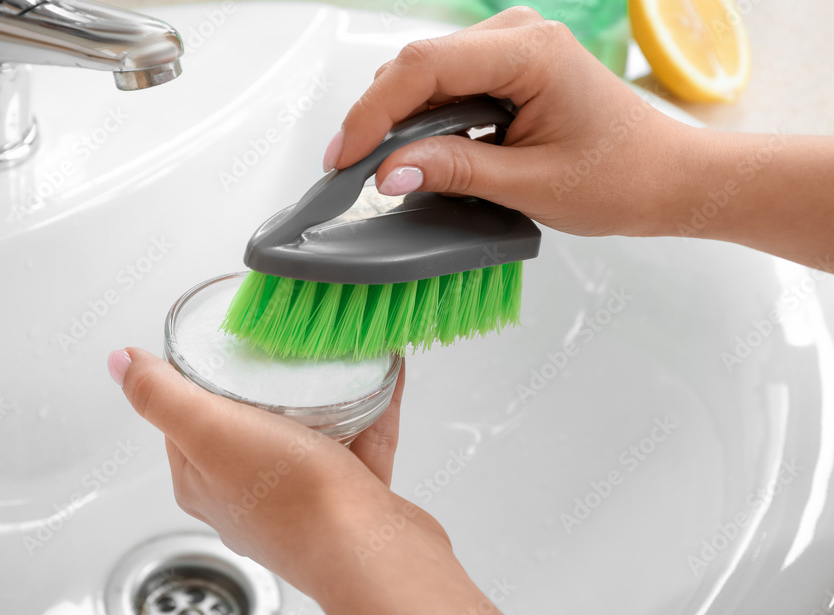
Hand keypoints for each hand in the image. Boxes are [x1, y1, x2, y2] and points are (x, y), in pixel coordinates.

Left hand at [109, 348, 554, 614]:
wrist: (368, 550)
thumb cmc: (292, 498)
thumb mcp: (210, 430)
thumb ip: (160, 395)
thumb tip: (118, 363)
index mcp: (202, 481)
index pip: (185, 420)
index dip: (198, 380)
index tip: (220, 348)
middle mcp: (245, 497)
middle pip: (247, 425)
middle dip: (265, 385)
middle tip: (281, 350)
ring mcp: (298, 501)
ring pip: (306, 433)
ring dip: (321, 396)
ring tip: (332, 360)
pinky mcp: (346, 501)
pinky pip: (355, 442)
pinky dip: (366, 410)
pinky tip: (379, 381)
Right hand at [324, 7, 692, 237]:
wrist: (666, 178)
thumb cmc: (620, 177)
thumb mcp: (531, 185)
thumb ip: (455, 172)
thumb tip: (389, 173)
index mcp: (532, 52)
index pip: (425, 67)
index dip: (374, 112)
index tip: (344, 157)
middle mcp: (519, 36)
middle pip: (418, 66)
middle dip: (378, 118)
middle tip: (353, 172)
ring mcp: (513, 48)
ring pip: (427, 75)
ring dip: (399, 121)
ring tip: (384, 169)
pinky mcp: (508, 68)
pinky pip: (447, 86)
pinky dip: (424, 120)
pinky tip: (417, 154)